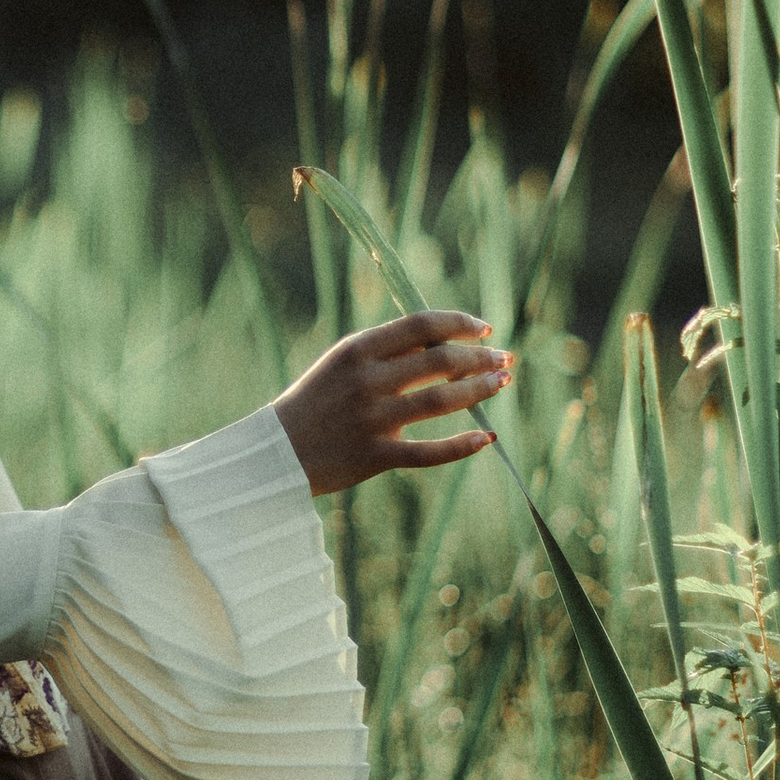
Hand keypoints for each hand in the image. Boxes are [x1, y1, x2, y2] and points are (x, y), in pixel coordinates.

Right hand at [271, 309, 513, 496]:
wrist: (275, 453)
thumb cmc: (316, 402)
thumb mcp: (342, 364)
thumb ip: (388, 352)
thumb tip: (447, 343)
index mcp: (357, 350)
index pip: (421, 325)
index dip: (460, 323)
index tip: (485, 329)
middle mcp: (367, 381)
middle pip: (440, 360)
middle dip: (480, 357)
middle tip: (505, 359)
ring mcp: (372, 420)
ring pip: (442, 401)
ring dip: (480, 389)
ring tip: (501, 383)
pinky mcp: (376, 456)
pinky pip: (429, 452)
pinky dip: (462, 445)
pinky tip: (487, 438)